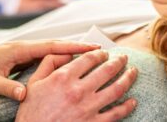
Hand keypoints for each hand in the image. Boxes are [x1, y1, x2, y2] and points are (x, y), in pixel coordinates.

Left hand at [0, 40, 99, 100]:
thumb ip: (7, 87)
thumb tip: (23, 95)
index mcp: (19, 49)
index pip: (51, 46)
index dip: (72, 47)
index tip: (90, 47)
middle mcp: (25, 46)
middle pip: (56, 45)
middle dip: (77, 47)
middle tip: (99, 49)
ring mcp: (25, 51)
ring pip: (53, 50)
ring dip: (70, 52)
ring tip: (91, 55)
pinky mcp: (23, 57)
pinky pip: (46, 56)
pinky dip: (60, 58)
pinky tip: (70, 64)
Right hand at [16, 50, 137, 121]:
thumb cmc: (32, 112)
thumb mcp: (34, 82)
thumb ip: (49, 63)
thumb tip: (66, 52)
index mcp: (64, 78)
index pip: (89, 58)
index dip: (100, 53)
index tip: (105, 53)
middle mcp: (78, 91)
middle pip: (107, 70)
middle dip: (118, 61)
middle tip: (124, 58)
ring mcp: (88, 108)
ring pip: (116, 89)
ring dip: (128, 78)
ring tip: (133, 72)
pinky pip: (116, 114)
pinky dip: (127, 106)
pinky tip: (132, 101)